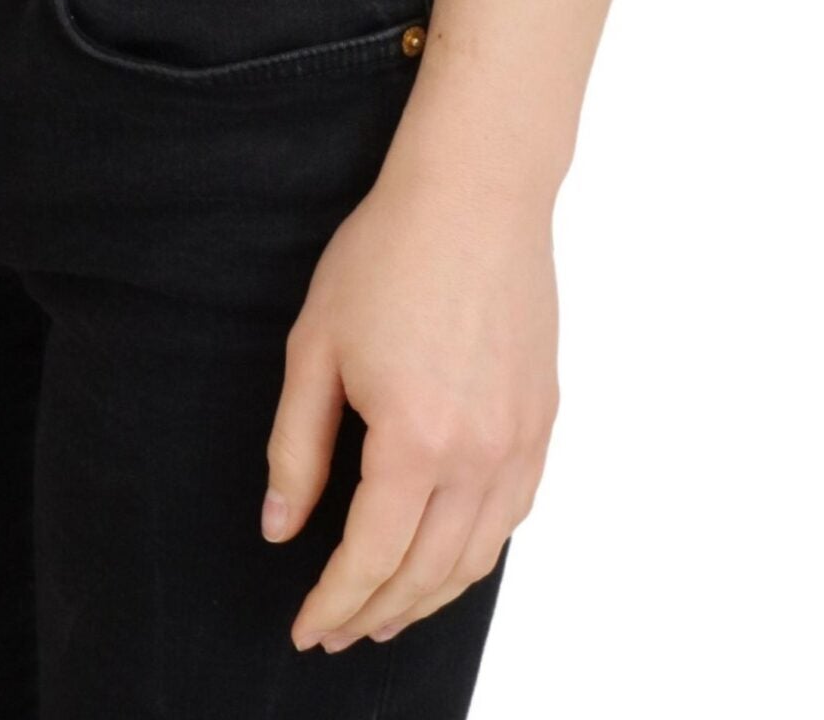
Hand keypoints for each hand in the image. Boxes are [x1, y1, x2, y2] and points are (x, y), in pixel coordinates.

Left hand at [263, 146, 558, 653]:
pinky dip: (476, 554)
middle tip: (337, 631)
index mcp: (415, 438)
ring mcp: (521, 440)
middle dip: (376, 613)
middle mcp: (479, 453)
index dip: (335, 602)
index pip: (372, 558)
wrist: (475, 193)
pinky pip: (512, 515)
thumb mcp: (316, 346)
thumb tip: (281, 528)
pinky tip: (445, 558)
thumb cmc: (388, 253)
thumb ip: (296, 448)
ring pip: (477, 556)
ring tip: (385, 612)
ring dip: (428, 597)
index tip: (306, 629)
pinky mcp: (543, 420)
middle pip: (427, 572)